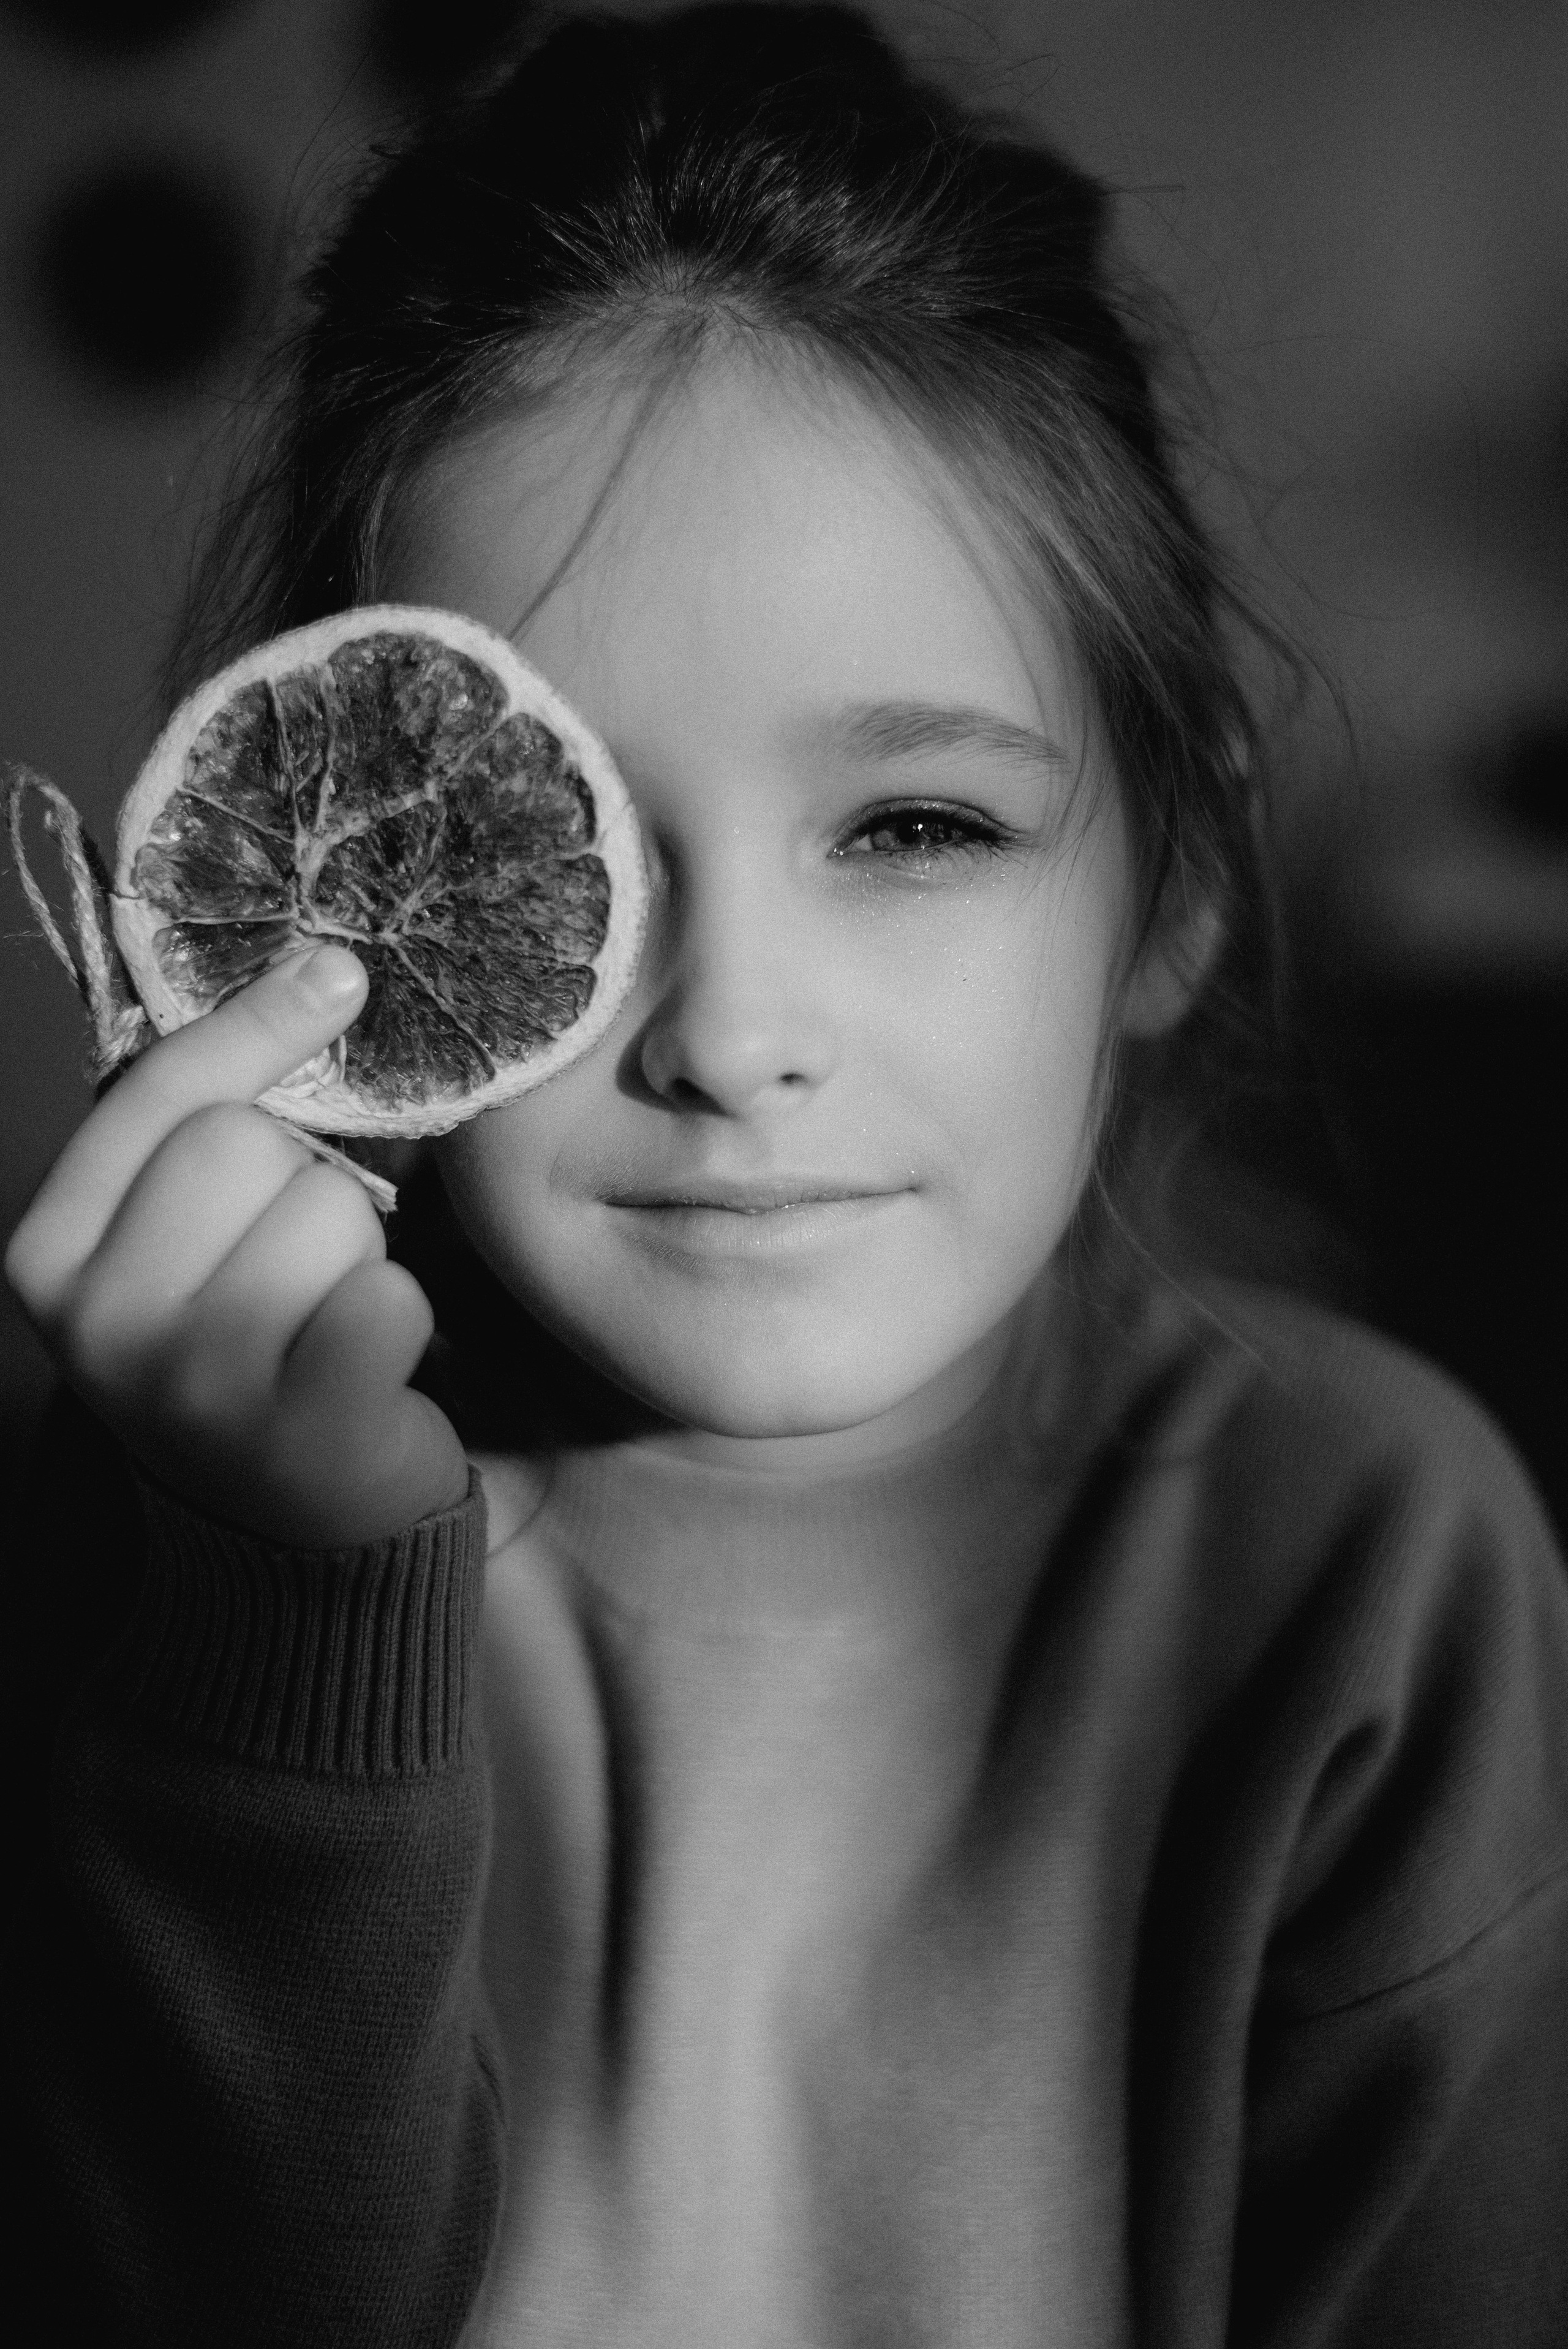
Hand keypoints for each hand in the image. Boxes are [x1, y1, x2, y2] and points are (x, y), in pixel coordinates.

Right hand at [4, 947, 471, 1546]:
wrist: (288, 1542)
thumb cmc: (241, 1356)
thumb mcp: (176, 1243)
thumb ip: (206, 1120)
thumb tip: (323, 968)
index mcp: (46, 1256)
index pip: (155, 1094)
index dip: (254, 1026)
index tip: (334, 975)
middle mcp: (100, 1321)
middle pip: (242, 1143)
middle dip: (302, 1180)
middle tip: (293, 1263)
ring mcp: (192, 1380)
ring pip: (327, 1211)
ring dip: (356, 1254)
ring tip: (324, 1322)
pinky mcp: (299, 1424)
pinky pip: (388, 1296)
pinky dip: (401, 1318)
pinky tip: (367, 1367)